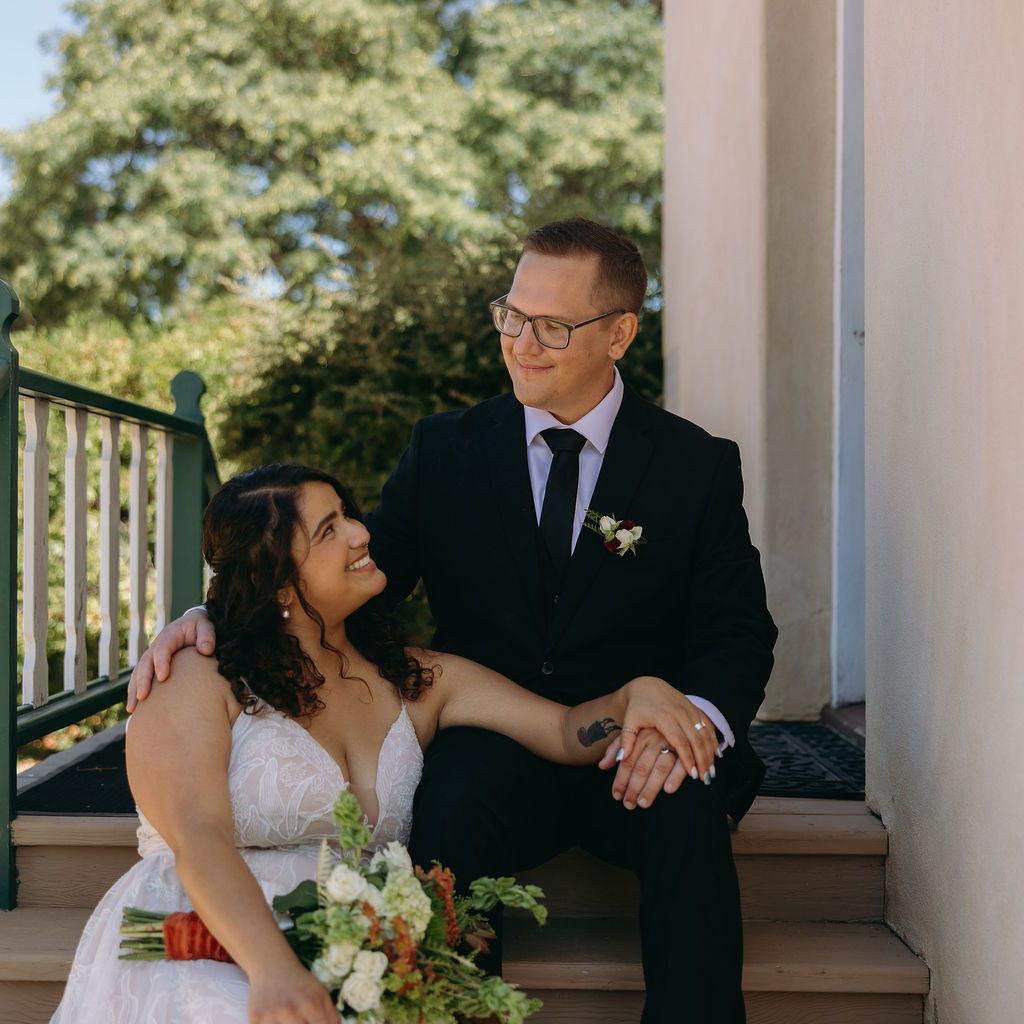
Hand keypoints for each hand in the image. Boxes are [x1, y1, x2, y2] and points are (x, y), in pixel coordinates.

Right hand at [126, 607, 216, 711]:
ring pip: (138, 672)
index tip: (163, 677)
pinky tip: (134, 709)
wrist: (193, 623)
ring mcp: (152, 656)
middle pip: (145, 663)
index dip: (161, 662)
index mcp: (170, 634)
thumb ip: (207, 636)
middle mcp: (157, 645)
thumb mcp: (206, 625)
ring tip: (132, 708)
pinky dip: (135, 692)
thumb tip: (205, 650)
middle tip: (142, 696)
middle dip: (143, 680)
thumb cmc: (200, 626)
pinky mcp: (152, 665)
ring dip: (134, 689)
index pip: (162, 648)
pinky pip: (140, 678)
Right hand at [248, 963, 339, 1023]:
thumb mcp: (321, 994)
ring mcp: (271, 1016)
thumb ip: (332, 1017)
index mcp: (312, 1005)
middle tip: (301, 1020)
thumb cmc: (300, 983)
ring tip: (289, 1020)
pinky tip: (276, 1021)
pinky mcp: (255, 1018)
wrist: (272, 966)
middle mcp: (291, 1011)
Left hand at [598, 677, 720, 806]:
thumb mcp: (629, 721)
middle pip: (696, 739)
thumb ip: (626, 740)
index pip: (679, 740)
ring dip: (709, 752)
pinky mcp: (695, 708)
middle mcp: (680, 712)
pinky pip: (708, 726)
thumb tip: (620, 759)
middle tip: (706, 778)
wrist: (647, 685)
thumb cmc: (637, 706)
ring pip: (704, 733)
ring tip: (711, 771)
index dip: (687, 758)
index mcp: (664, 717)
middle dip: (702, 759)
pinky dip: (713, 740)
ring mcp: (689, 709)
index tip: (692, 774)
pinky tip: (716, 754)